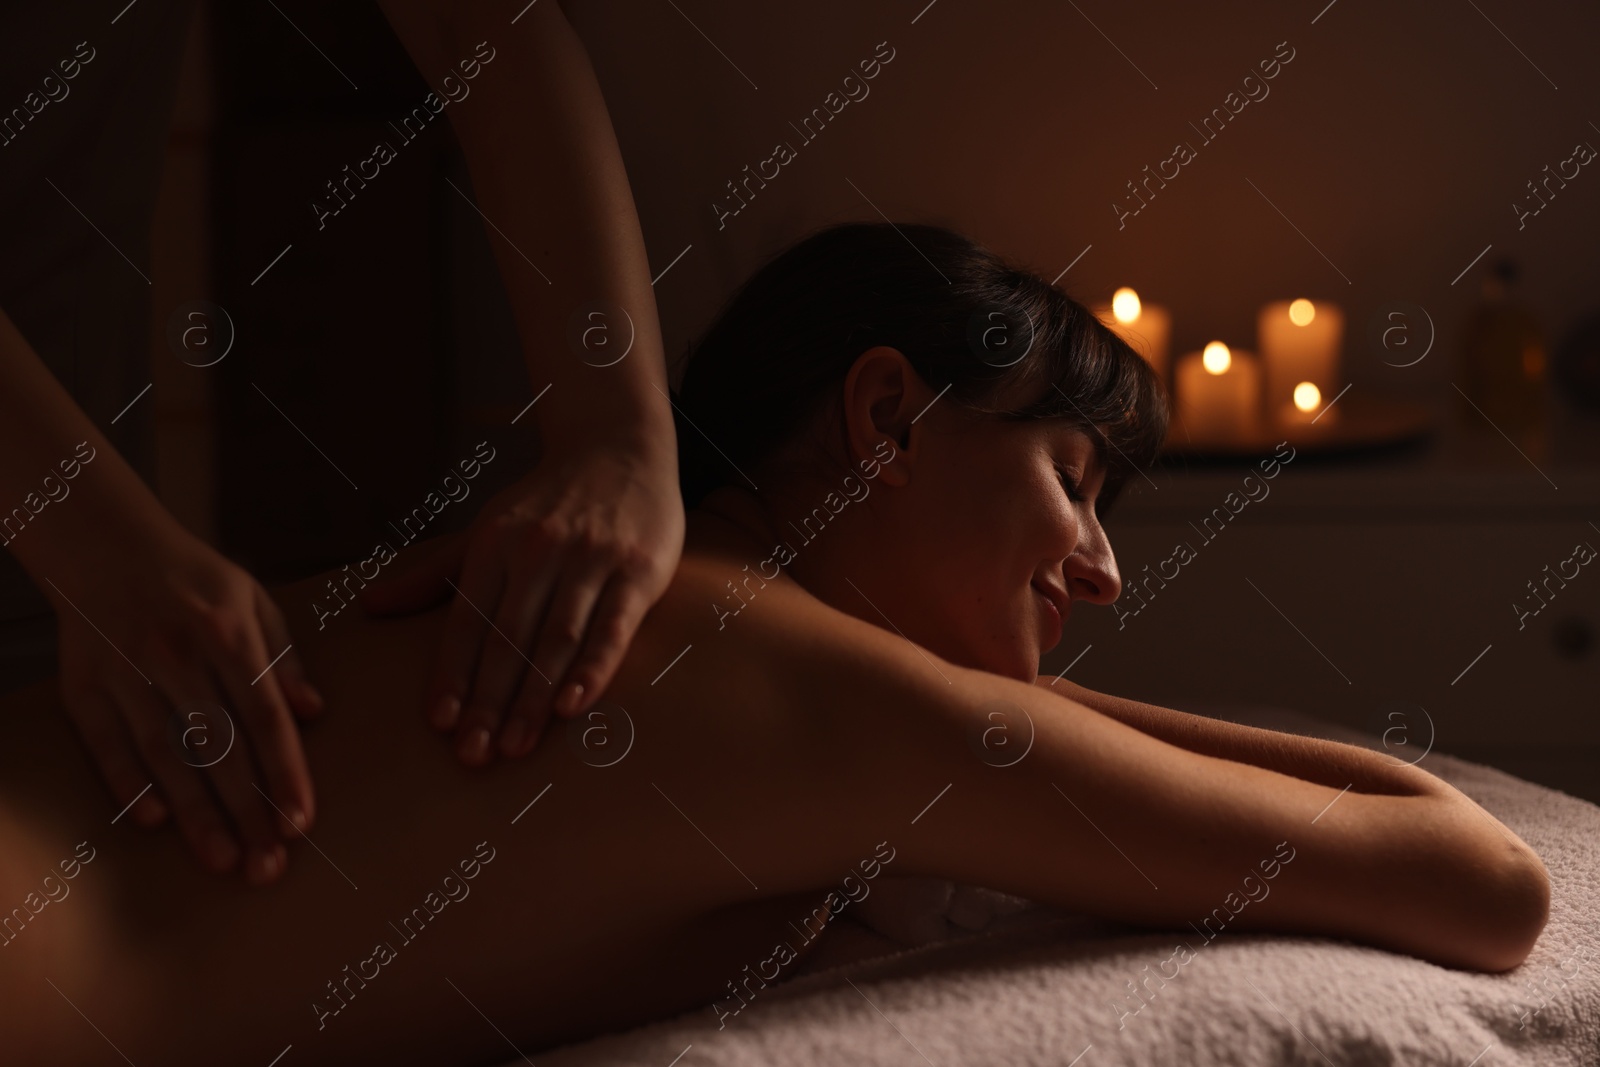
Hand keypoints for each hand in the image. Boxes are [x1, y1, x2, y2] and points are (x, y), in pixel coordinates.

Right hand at [47, 523, 322, 883]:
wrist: (102, 541)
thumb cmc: (192, 578)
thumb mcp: (252, 599)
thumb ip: (283, 658)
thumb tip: (314, 712)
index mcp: (228, 632)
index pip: (264, 716)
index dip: (285, 771)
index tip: (302, 820)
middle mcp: (177, 655)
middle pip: (220, 746)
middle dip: (247, 810)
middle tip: (268, 866)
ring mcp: (126, 671)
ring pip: (166, 754)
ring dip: (195, 813)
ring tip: (223, 861)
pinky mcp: (82, 685)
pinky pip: (106, 742)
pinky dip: (129, 783)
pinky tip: (155, 822)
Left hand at [360, 437, 683, 764]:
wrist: (620, 444)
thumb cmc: (550, 500)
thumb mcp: (486, 528)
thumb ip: (435, 574)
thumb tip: (371, 606)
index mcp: (496, 545)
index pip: (468, 621)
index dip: (454, 673)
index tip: (443, 722)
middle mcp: (539, 551)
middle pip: (509, 638)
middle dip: (489, 700)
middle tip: (474, 754)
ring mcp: (590, 560)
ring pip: (556, 639)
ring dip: (533, 697)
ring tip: (514, 746)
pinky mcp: (637, 570)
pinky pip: (612, 627)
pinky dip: (594, 668)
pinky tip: (574, 705)